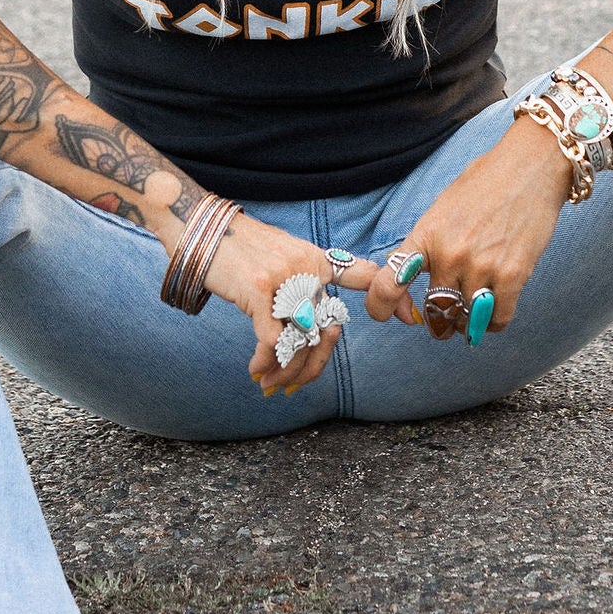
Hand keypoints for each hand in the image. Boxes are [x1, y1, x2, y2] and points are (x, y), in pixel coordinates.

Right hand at [201, 213, 382, 395]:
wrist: (203, 227)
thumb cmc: (241, 248)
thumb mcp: (283, 253)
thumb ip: (304, 280)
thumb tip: (317, 321)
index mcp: (316, 260)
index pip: (361, 274)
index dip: (389, 294)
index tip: (409, 318)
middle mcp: (306, 269)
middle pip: (323, 330)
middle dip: (310, 367)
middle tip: (293, 385)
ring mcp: (284, 279)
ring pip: (299, 341)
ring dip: (285, 371)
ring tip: (270, 384)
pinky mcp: (259, 290)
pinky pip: (272, 340)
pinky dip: (265, 362)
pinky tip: (256, 371)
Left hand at [364, 118, 568, 333]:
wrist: (530, 166)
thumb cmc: (485, 183)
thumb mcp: (442, 208)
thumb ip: (427, 243)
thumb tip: (410, 277)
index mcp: (426, 234)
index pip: (389, 282)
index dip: (381, 306)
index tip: (387, 314)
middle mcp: (449, 254)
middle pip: (434, 308)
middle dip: (438, 319)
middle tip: (445, 319)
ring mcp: (481, 266)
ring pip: (466, 319)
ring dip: (468, 322)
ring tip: (472, 315)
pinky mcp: (512, 275)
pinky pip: (497, 319)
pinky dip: (493, 323)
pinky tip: (493, 314)